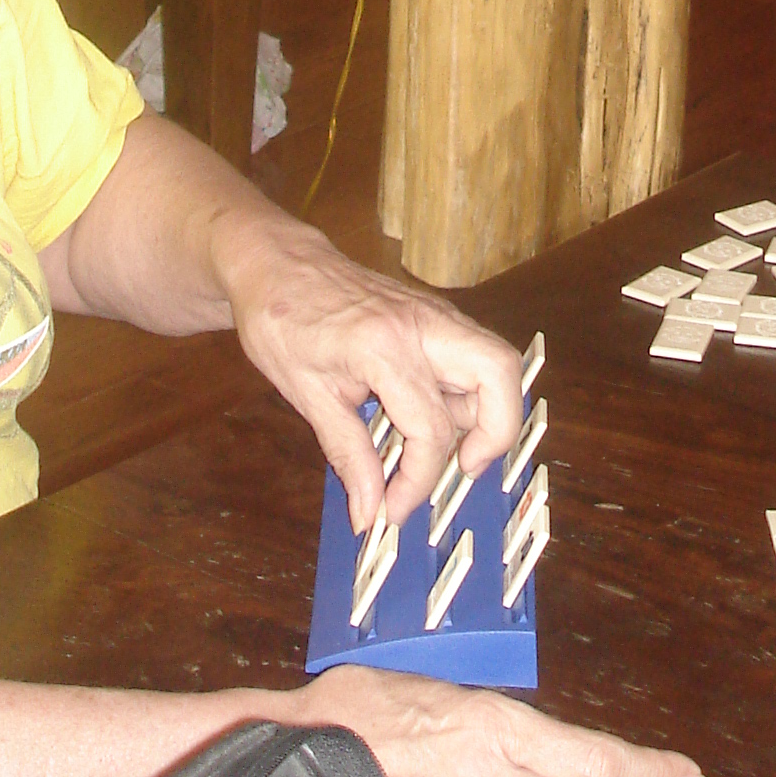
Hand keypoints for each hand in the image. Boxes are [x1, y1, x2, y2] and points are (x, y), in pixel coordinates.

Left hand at [221, 221, 523, 529]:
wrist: (277, 264)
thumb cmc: (282, 322)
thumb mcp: (308, 396)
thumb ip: (348, 455)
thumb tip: (370, 512)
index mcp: (383, 346)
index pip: (431, 428)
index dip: (417, 482)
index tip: (392, 510)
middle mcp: (422, 324)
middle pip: (499, 373)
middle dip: (497, 431)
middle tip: (463, 468)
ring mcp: (433, 314)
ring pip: (495, 361)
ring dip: (484, 411)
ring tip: (440, 447)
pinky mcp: (433, 315)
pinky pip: (472, 355)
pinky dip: (467, 393)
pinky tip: (427, 417)